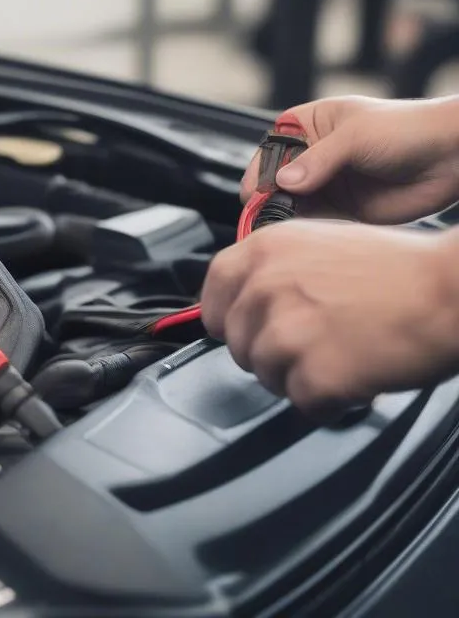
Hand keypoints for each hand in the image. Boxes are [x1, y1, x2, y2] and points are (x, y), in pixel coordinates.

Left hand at [201, 220, 458, 417]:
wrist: (450, 291)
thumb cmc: (401, 270)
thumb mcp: (320, 244)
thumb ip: (275, 269)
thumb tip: (247, 300)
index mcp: (265, 249)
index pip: (212, 292)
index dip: (226, 318)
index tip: (241, 330)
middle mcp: (266, 286)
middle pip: (236, 342)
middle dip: (270, 352)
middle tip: (315, 346)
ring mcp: (287, 330)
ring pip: (265, 376)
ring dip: (299, 378)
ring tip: (341, 357)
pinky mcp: (314, 373)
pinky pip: (301, 403)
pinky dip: (328, 402)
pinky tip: (356, 377)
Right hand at [242, 95, 458, 224]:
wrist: (451, 157)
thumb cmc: (408, 129)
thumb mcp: (356, 136)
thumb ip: (317, 160)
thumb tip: (283, 182)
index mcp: (307, 126)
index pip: (270, 149)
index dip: (261, 170)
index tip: (257, 191)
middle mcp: (312, 155)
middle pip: (275, 179)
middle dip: (270, 197)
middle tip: (269, 214)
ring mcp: (326, 184)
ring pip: (290, 203)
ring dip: (286, 216)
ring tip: (284, 227)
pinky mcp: (342, 210)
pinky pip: (314, 222)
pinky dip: (306, 229)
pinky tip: (304, 233)